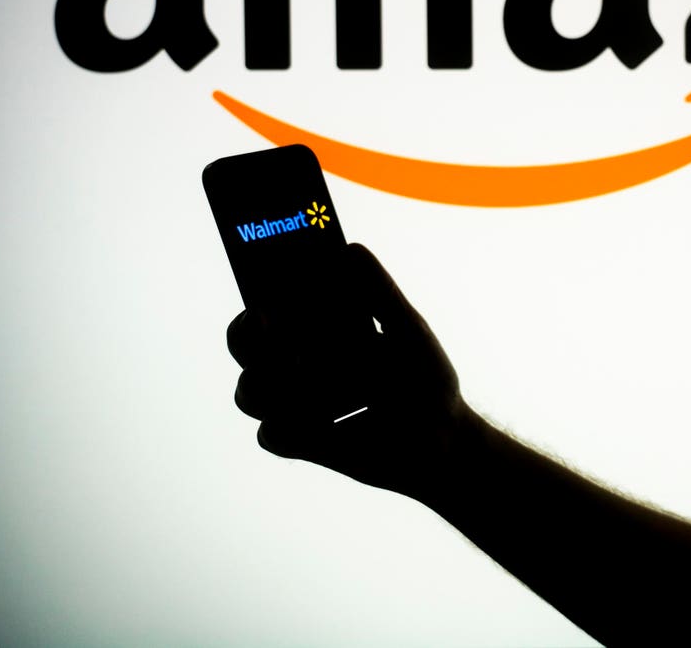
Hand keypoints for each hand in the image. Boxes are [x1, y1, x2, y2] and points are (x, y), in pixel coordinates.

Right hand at [227, 243, 469, 500]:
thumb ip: (379, 293)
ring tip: (302, 371)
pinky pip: (271, 434)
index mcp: (320, 331)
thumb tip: (349, 248)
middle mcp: (299, 364)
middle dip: (246, 337)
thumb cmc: (426, 379)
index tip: (262, 296)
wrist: (444, 440)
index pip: (267, 307)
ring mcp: (297, 405)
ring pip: (249, 391)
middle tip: (267, 322)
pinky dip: (290, 427)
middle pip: (245, 346)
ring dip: (267, 382)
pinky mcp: (303, 442)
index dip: (253, 297)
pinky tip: (324, 422)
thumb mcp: (408, 330)